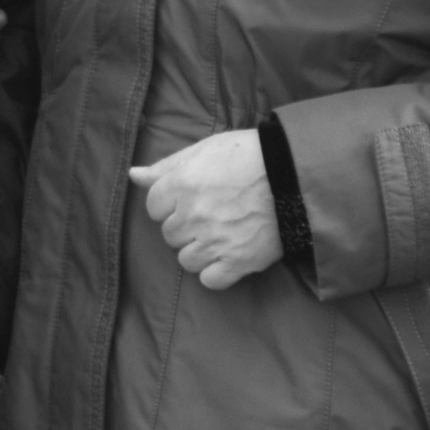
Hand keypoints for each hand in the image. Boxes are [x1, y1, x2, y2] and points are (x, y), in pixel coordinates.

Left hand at [126, 127, 281, 290]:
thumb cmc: (250, 155)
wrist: (296, 174)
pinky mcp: (239, 261)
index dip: (170, 202)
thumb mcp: (205, 149)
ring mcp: (216, 241)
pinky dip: (216, 271)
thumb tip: (133, 175)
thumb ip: (166, 166)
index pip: (153, 207)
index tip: (191, 197)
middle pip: (169, 234)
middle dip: (185, 225)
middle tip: (211, 212)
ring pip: (186, 260)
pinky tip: (227, 255)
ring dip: (199, 249)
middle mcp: (194, 215)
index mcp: (183, 184)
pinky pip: (210, 280)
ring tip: (221, 233)